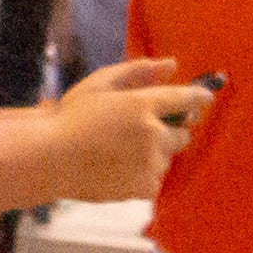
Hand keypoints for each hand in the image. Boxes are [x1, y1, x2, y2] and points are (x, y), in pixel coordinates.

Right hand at [33, 59, 214, 202]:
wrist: (47, 159)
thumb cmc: (69, 118)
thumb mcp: (99, 84)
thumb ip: (138, 70)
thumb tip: (172, 64)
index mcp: (142, 104)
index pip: (187, 98)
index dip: (200, 97)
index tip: (204, 98)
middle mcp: (152, 134)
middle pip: (183, 134)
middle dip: (168, 131)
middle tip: (139, 132)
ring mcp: (149, 163)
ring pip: (166, 159)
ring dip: (152, 154)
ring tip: (117, 153)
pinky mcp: (143, 187)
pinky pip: (154, 180)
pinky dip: (141, 176)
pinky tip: (116, 170)